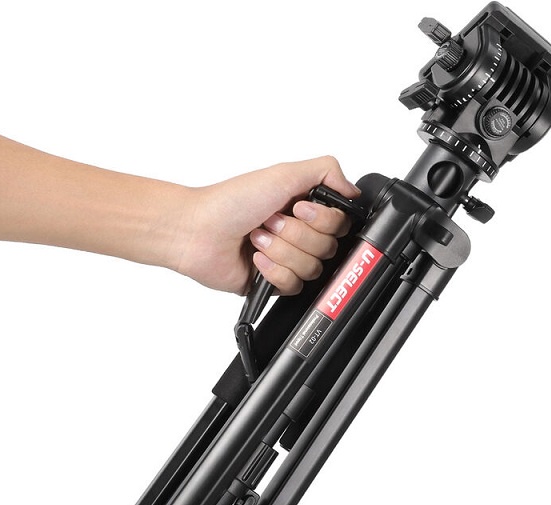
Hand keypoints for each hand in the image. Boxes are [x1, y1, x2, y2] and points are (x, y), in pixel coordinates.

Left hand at [174, 156, 358, 294]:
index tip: (298, 209)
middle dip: (296, 235)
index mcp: (304, 208)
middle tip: (270, 222)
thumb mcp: (284, 173)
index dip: (322, 220)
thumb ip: (326, 171)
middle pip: (328, 248)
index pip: (340, 224)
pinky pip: (294, 286)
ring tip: (258, 239)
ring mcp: (286, 259)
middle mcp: (298, 233)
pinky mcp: (274, 282)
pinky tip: (255, 259)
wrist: (198, 233)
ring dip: (281, 252)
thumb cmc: (230, 202)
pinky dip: (273, 271)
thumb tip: (352, 190)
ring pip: (312, 269)